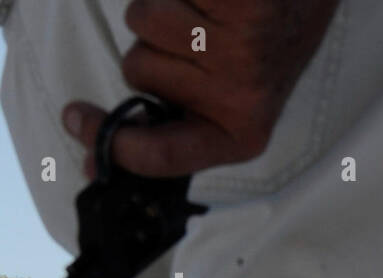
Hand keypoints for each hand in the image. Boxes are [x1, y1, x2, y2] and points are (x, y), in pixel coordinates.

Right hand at [62, 0, 339, 178]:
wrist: (303, 2)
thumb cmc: (264, 48)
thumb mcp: (234, 103)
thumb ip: (180, 128)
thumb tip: (100, 155)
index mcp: (241, 134)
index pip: (163, 155)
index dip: (111, 143)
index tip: (77, 120)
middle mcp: (241, 99)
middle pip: (135, 69)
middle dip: (153, 47)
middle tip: (200, 38)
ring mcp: (240, 51)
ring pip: (142, 22)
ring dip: (162, 7)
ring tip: (207, 11)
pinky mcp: (237, 8)